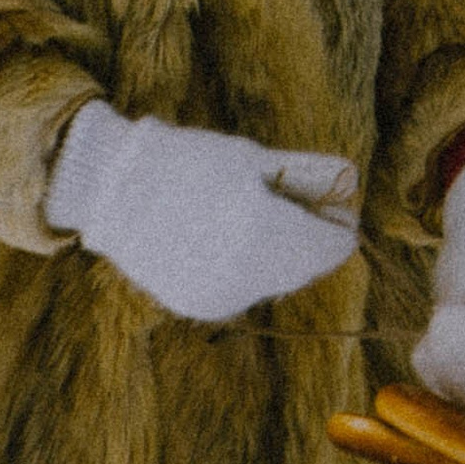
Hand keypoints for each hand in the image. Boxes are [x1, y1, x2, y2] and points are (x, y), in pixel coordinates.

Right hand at [47, 101, 357, 323]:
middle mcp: (248, 270)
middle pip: (304, 266)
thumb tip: (349, 178)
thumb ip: (305, 174)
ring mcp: (222, 293)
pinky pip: (242, 290)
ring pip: (274, 280)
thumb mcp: (251, 158)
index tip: (340, 214)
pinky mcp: (200, 305)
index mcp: (265, 227)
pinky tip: (227, 241)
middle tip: (304, 213)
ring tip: (255, 220)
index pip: (329, 246)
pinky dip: (247, 270)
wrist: (115, 189)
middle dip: (310, 242)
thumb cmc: (189, 160)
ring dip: (279, 257)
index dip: (339, 229)